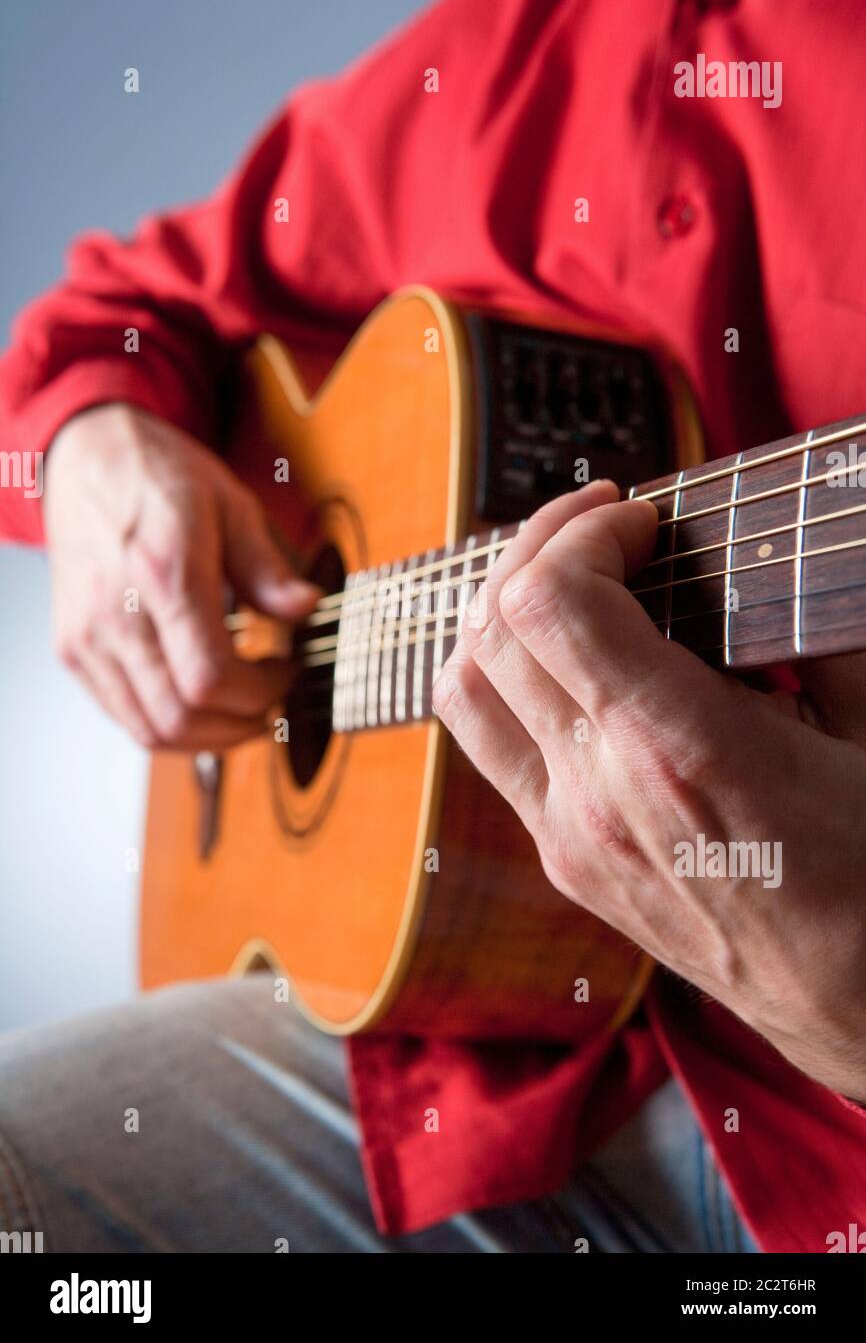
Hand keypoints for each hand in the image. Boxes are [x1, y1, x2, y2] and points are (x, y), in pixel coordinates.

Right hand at [44, 403, 317, 750]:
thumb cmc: (158, 476)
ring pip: (149, 730)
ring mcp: (87, 637)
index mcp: (163, 573)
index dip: (260, 694)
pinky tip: (200, 698)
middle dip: (239, 726)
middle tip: (272, 703)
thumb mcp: (231, 504)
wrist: (87, 457)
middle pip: (180, 717)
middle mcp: (115, 614)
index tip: (288, 674)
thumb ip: (268, 568)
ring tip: (242, 709)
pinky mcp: (72, 649)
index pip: (211, 678)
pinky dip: (169, 724)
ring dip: (206, 737)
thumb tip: (307, 609)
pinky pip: (123, 715)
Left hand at [433, 482, 865, 1101]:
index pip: (549, 603)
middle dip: (536, 546)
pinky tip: (570, 664)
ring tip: (565, 580)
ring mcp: (567, 835)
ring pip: (465, 690)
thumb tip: (766, 557)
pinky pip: (492, 748)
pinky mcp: (565, 863)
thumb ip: (817, 633)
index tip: (638, 517)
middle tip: (601, 523)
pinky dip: (506, 681)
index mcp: (676, 748)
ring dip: (500, 613)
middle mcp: (597, 792)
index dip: (579, 533)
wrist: (862, 1010)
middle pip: (492, 629)